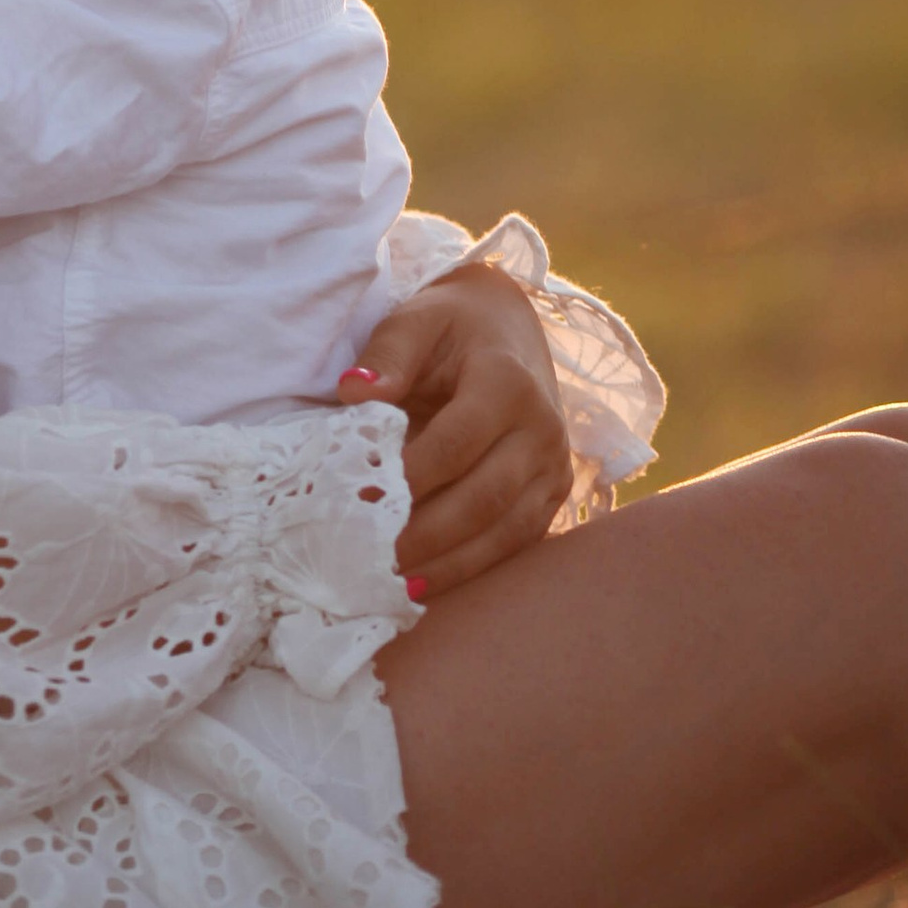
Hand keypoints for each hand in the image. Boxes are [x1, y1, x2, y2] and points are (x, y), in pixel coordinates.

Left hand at [339, 261, 571, 598]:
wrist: (507, 328)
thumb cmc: (450, 327)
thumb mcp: (414, 321)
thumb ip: (385, 357)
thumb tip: (354, 396)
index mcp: (507, 382)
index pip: (457, 442)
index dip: (411, 477)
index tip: (362, 502)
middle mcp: (541, 429)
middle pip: (486, 497)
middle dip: (427, 537)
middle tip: (371, 562)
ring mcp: (554, 466)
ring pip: (506, 531)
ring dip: (449, 564)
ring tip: (394, 586)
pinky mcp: (553, 493)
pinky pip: (517, 541)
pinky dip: (472, 567)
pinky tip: (427, 584)